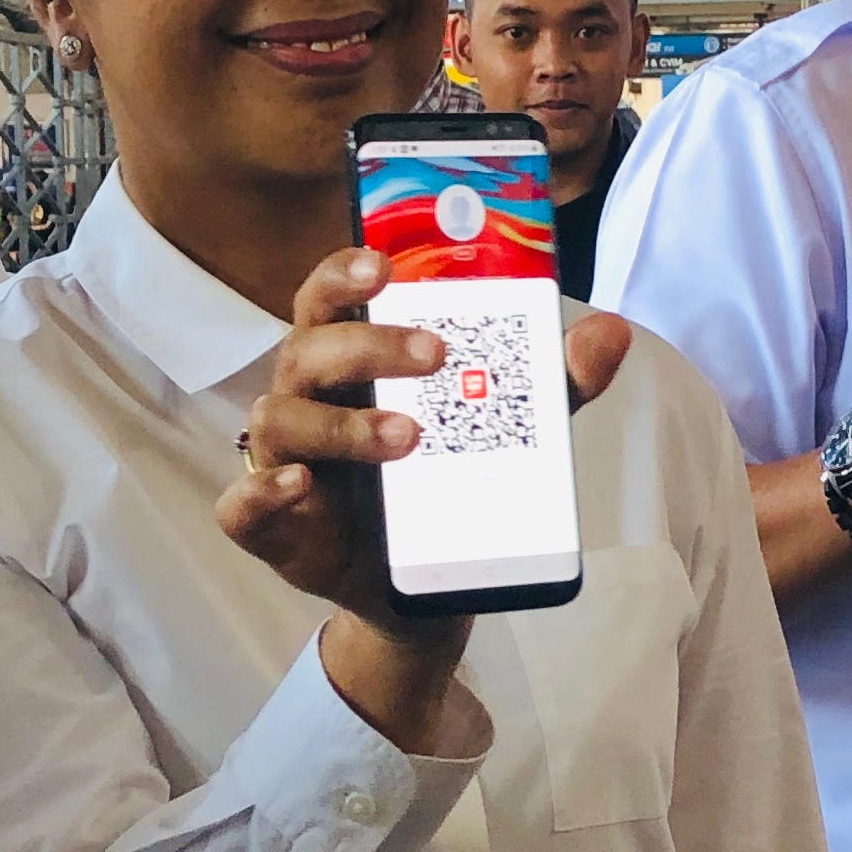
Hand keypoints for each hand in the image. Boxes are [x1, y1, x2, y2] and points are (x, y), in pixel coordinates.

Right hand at [220, 246, 629, 651]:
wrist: (424, 588)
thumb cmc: (445, 481)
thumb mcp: (509, 430)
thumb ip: (553, 384)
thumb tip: (611, 332)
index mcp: (351, 361)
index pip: (330, 297)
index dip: (345, 272)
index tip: (384, 263)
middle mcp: (308, 399)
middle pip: (307, 348)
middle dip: (366, 345)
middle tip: (433, 354)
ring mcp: (284, 461)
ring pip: (279, 419)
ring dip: (341, 424)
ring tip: (408, 438)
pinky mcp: (272, 526)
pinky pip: (240, 504)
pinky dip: (262, 492)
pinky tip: (301, 486)